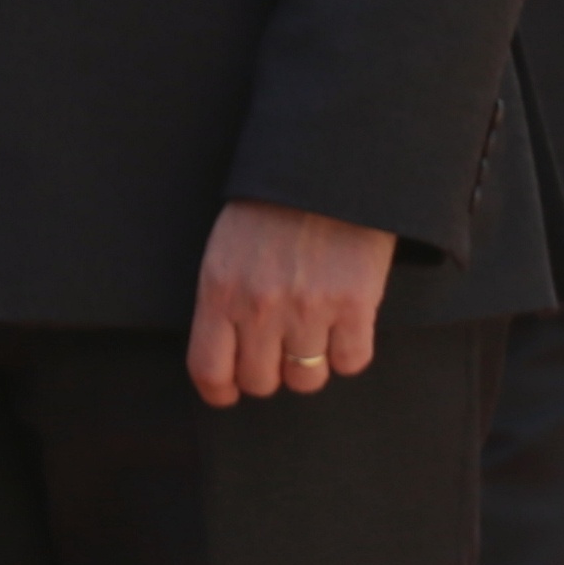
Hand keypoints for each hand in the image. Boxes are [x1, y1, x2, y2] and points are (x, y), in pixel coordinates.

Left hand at [186, 199, 394, 404]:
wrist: (325, 171)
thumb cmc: (269, 210)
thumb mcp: (224, 251)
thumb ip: (223, 302)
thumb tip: (227, 356)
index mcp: (218, 291)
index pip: (208, 369)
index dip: (220, 391)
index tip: (229, 392)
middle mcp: (259, 307)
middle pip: (261, 382)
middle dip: (269, 374)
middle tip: (279, 351)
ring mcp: (308, 309)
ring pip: (306, 380)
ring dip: (310, 365)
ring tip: (314, 333)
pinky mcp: (355, 306)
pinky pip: (351, 362)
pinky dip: (349, 352)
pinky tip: (345, 325)